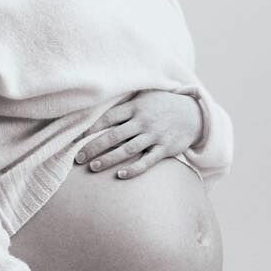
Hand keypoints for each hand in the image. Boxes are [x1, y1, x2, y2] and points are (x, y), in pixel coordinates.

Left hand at [73, 90, 205, 178]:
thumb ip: (125, 102)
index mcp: (136, 107)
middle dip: (93, 147)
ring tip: (93, 167)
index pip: (108, 118)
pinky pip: (147, 161)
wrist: (194, 113)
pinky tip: (121, 175)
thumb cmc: (163, 104)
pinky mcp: (165, 149)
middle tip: (78, 158)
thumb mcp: (146, 96)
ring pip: (127, 150)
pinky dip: (134, 169)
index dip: (91, 128)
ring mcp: (154, 135)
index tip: (76, 138)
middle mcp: (143, 121)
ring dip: (108, 159)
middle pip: (113, 136)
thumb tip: (99, 106)